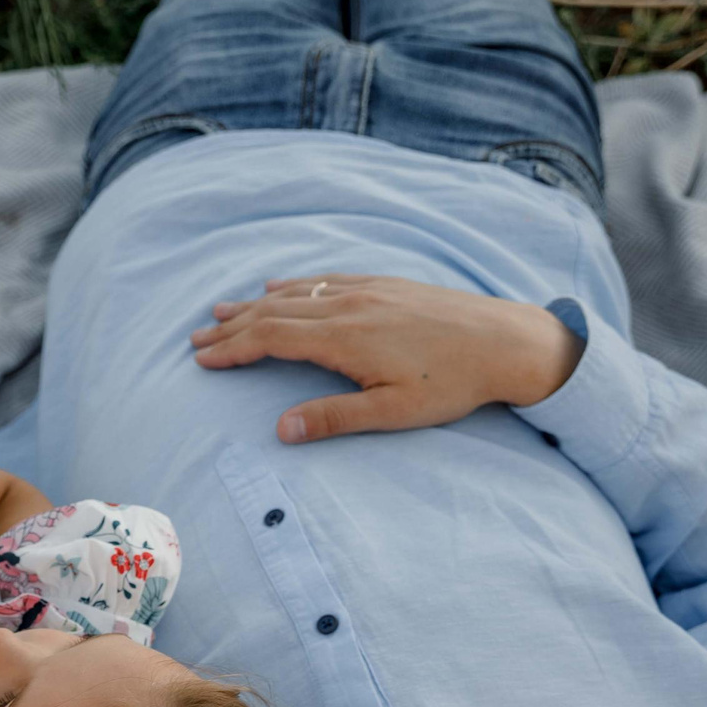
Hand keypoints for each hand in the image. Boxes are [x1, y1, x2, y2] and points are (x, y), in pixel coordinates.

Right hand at [190, 275, 583, 442]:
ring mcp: (367, 289)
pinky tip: (279, 284)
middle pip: (274, 312)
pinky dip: (293, 283)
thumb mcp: (394, 412)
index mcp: (345, 338)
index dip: (233, 349)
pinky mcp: (385, 284)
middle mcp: (348, 305)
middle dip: (232, 326)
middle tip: (196, 338)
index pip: (271, 338)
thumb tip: (281, 429)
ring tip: (221, 310)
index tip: (203, 360)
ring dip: (254, 303)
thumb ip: (335, 418)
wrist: (509, 342)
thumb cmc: (454, 383)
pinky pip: (325, 278)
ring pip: (295, 292)